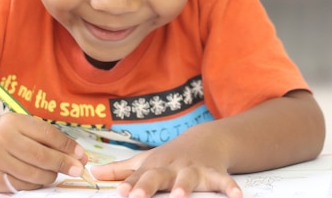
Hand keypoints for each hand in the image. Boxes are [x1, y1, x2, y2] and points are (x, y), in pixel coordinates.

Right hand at [0, 113, 87, 191]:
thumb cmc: (6, 139)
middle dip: (63, 163)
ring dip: (51, 175)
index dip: (67, 145)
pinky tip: (39, 179)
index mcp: (12, 121)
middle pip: (41, 155)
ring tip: (55, 174)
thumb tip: (79, 155)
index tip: (81, 154)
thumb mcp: (23, 130)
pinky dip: (36, 184)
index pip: (47, 134)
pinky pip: (23, 185)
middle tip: (77, 169)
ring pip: (34, 173)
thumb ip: (49, 139)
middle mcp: (1, 139)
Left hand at [91, 127, 241, 197]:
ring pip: (188, 178)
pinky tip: (237, 197)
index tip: (119, 193)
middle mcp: (172, 168)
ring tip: (180, 196)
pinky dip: (230, 188)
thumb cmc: (171, 156)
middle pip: (158, 177)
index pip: (138, 178)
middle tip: (136, 197)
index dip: (128, 185)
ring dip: (184, 187)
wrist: (206, 139)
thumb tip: (94, 173)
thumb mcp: (146, 160)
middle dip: (147, 187)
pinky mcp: (214, 173)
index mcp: (154, 166)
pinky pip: (223, 181)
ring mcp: (193, 170)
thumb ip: (121, 170)